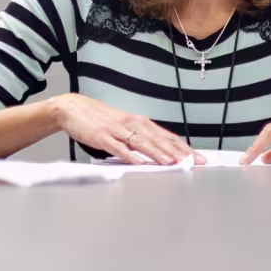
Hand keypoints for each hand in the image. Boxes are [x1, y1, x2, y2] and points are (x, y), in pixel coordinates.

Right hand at [50, 94, 194, 165]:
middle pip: (159, 139)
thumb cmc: (99, 118)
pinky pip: (119, 147)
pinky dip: (130, 155)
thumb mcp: (123, 125)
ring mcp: (118, 130)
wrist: (73, 108)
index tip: (197, 157)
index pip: (167, 136)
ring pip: (143, 142)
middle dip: (178, 151)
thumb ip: (139, 138)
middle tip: (192, 162)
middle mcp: (132, 123)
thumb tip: (158, 152)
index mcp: (139, 122)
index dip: (183, 147)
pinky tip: (139, 162)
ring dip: (158, 153)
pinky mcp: (103, 137)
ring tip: (172, 162)